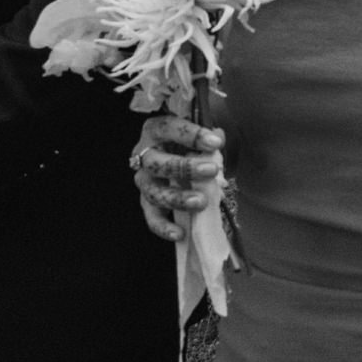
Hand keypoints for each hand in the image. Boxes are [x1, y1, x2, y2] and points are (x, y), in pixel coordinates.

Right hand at [131, 114, 222, 242]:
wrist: (173, 150)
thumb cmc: (188, 138)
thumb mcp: (198, 132)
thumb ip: (208, 137)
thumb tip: (217, 142)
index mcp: (156, 129)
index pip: (171, 128)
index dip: (193, 135)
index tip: (216, 142)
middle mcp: (144, 154)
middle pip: (158, 163)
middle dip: (185, 168)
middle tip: (211, 170)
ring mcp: (144, 179)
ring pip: (154, 192)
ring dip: (177, 198)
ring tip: (200, 202)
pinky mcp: (146, 201)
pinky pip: (151, 216)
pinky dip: (164, 227)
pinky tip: (180, 233)